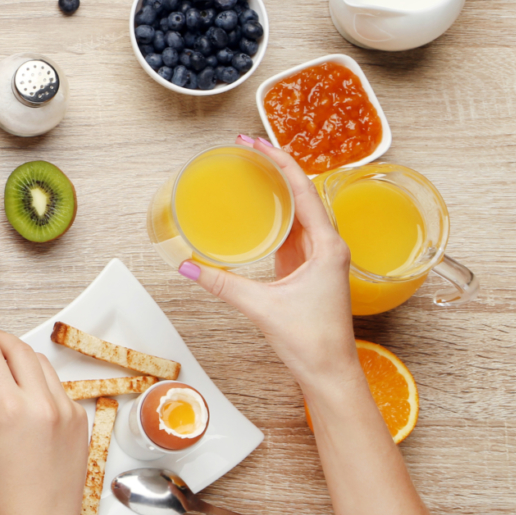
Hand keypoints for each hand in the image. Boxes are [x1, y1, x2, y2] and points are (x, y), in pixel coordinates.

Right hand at [0, 302, 86, 514]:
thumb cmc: (5, 484)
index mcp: (9, 409)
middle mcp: (41, 403)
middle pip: (17, 347)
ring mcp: (66, 408)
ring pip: (39, 361)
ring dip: (17, 356)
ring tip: (0, 370)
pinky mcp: (80, 415)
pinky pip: (55, 383)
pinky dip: (37, 381)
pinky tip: (25, 400)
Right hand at [179, 135, 358, 390]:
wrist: (329, 371)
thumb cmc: (311, 341)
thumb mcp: (260, 306)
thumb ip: (221, 283)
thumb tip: (186, 265)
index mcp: (327, 246)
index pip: (305, 190)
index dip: (280, 162)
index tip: (256, 143)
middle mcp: (328, 246)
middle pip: (305, 193)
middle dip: (277, 166)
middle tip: (248, 146)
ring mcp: (320, 256)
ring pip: (301, 209)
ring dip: (279, 187)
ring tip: (253, 167)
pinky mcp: (309, 268)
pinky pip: (295, 229)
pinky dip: (279, 211)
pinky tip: (262, 205)